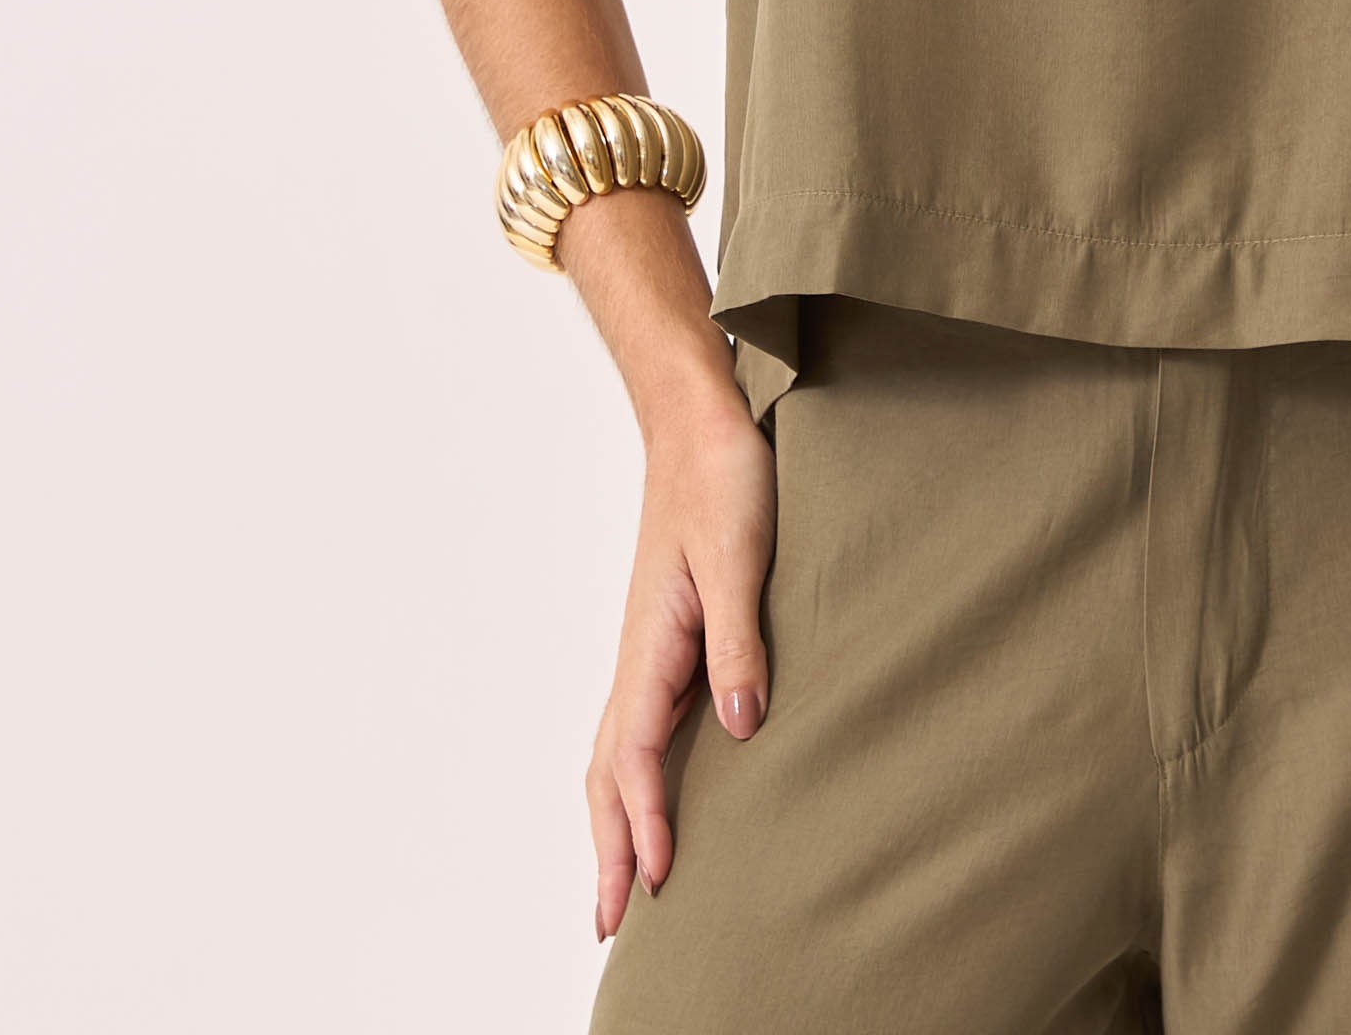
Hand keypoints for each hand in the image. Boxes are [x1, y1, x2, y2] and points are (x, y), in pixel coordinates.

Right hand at [587, 390, 778, 940]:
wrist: (700, 425)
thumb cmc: (724, 480)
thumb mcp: (742, 555)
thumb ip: (741, 639)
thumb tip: (739, 724)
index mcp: (654, 641)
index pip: (639, 751)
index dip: (646, 819)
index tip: (654, 880)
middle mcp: (643, 654)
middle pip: (610, 770)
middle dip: (609, 846)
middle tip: (609, 925)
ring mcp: (651, 648)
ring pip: (617, 752)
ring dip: (615, 820)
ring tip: (621, 884)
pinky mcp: (670, 638)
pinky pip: (639, 726)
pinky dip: (634, 778)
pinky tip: (653, 797)